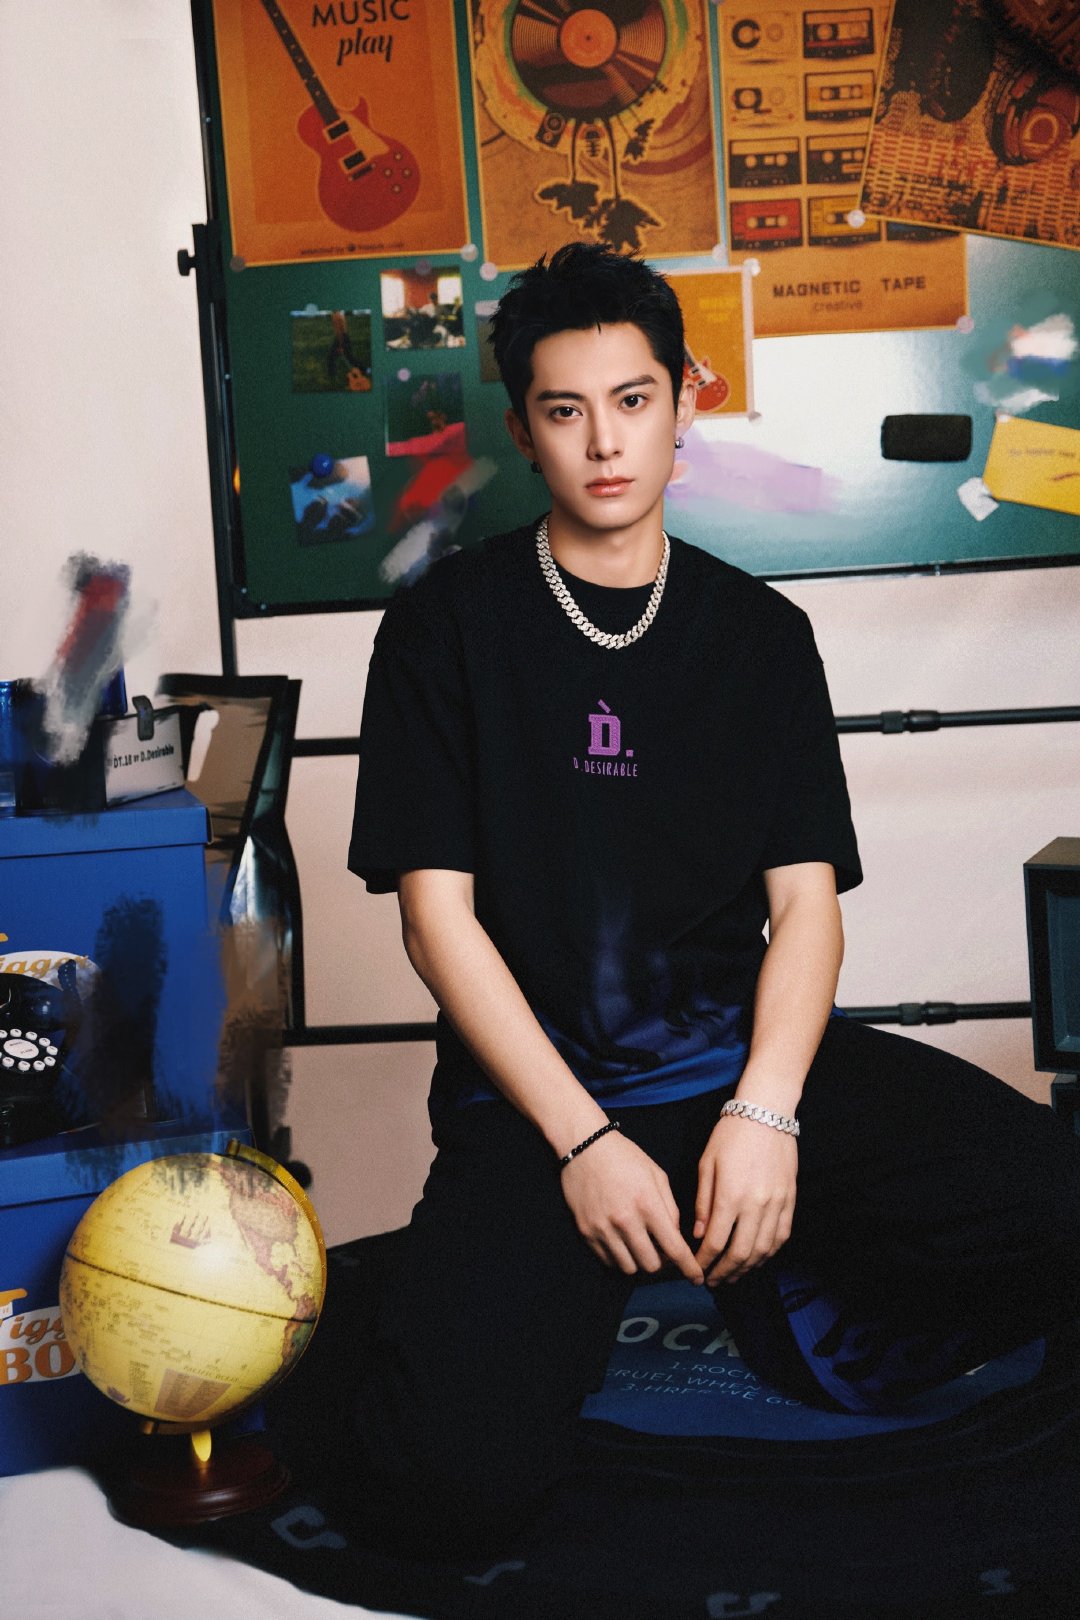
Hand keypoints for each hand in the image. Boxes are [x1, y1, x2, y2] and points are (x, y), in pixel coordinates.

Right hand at [561, 1131, 704, 1284]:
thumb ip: (670, 1208)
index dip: (689, 1268)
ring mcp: (603, 1228)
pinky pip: (608, 1261)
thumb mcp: (657, 1175)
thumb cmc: (625, 1157)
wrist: (584, 1145)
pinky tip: (622, 1242)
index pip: (674, 1248)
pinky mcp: (586, 1231)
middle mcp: (625, 1221)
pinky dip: (619, 1258)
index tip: (697, 1279)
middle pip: (651, 1265)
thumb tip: (676, 1237)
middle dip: (662, 1263)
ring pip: (629, 1268)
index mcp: (647, 1204)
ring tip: (641, 1245)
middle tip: (662, 1251)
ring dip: (640, 1262)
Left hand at [693, 1114, 796, 1284]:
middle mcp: (756, 1205)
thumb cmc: (731, 1135)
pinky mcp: (790, 1200)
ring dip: (746, 1268)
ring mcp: (777, 1204)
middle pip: (740, 1253)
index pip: (716, 1242)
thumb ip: (704, 1202)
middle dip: (724, 1272)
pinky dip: (768, 1253)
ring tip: (733, 1275)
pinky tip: (757, 1259)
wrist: (766, 1113)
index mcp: (730, 1196)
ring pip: (763, 1250)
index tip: (696, 1269)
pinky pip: (781, 1236)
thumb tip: (700, 1234)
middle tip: (713, 1281)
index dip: (704, 1262)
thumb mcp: (707, 1164)